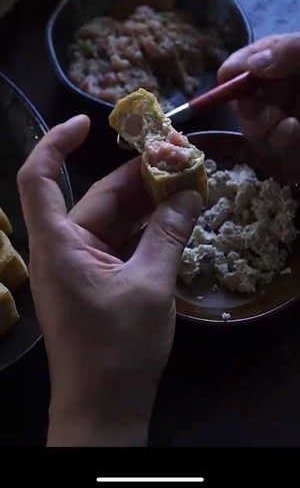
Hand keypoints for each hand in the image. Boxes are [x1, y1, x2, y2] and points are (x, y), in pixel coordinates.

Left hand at [17, 115, 201, 446]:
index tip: (86, 124)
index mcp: (59, 244)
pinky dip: (145, 230)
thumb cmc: (117, 349)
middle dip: (137, 177)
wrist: (103, 408)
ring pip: (112, 219)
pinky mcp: (97, 280)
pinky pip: (119, 242)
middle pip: (96, 197)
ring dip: (147, 203)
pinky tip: (176, 219)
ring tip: (187, 184)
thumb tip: (190, 194)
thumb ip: (168, 234)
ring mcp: (80, 265)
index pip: (38, 179)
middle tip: (179, 159)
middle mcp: (63, 248)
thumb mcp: (150, 285)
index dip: (54, 144)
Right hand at [218, 32, 299, 181]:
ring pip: (257, 133)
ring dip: (263, 128)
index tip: (227, 78)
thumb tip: (252, 65)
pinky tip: (294, 129)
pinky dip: (282, 143)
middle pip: (245, 105)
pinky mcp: (295, 153)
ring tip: (287, 123)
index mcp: (282, 66)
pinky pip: (279, 153)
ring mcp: (288, 124)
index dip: (233, 73)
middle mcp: (281, 95)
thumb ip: (286, 51)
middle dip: (247, 109)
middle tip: (258, 109)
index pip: (244, 68)